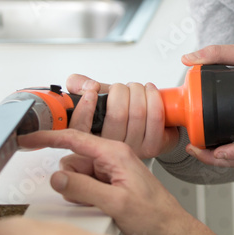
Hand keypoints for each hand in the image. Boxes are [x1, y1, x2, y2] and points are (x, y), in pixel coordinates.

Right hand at [17, 129, 193, 234]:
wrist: (170, 229)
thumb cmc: (154, 215)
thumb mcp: (115, 203)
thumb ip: (83, 188)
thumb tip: (57, 178)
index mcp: (115, 153)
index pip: (73, 138)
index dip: (47, 138)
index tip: (27, 139)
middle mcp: (112, 157)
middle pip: (72, 161)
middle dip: (71, 181)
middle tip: (90, 199)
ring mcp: (111, 170)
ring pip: (76, 175)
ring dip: (79, 191)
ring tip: (101, 205)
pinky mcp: (110, 182)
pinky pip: (85, 185)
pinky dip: (85, 196)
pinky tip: (101, 206)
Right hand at [65, 74, 179, 158]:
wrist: (147, 121)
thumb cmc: (120, 108)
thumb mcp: (94, 95)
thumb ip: (78, 85)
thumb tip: (89, 87)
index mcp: (91, 137)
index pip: (80, 128)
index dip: (84, 109)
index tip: (92, 91)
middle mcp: (110, 148)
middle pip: (117, 115)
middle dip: (123, 91)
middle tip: (125, 87)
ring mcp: (132, 149)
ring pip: (138, 113)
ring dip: (140, 92)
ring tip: (139, 88)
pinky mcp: (152, 147)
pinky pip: (155, 118)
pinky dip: (155, 99)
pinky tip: (151, 92)